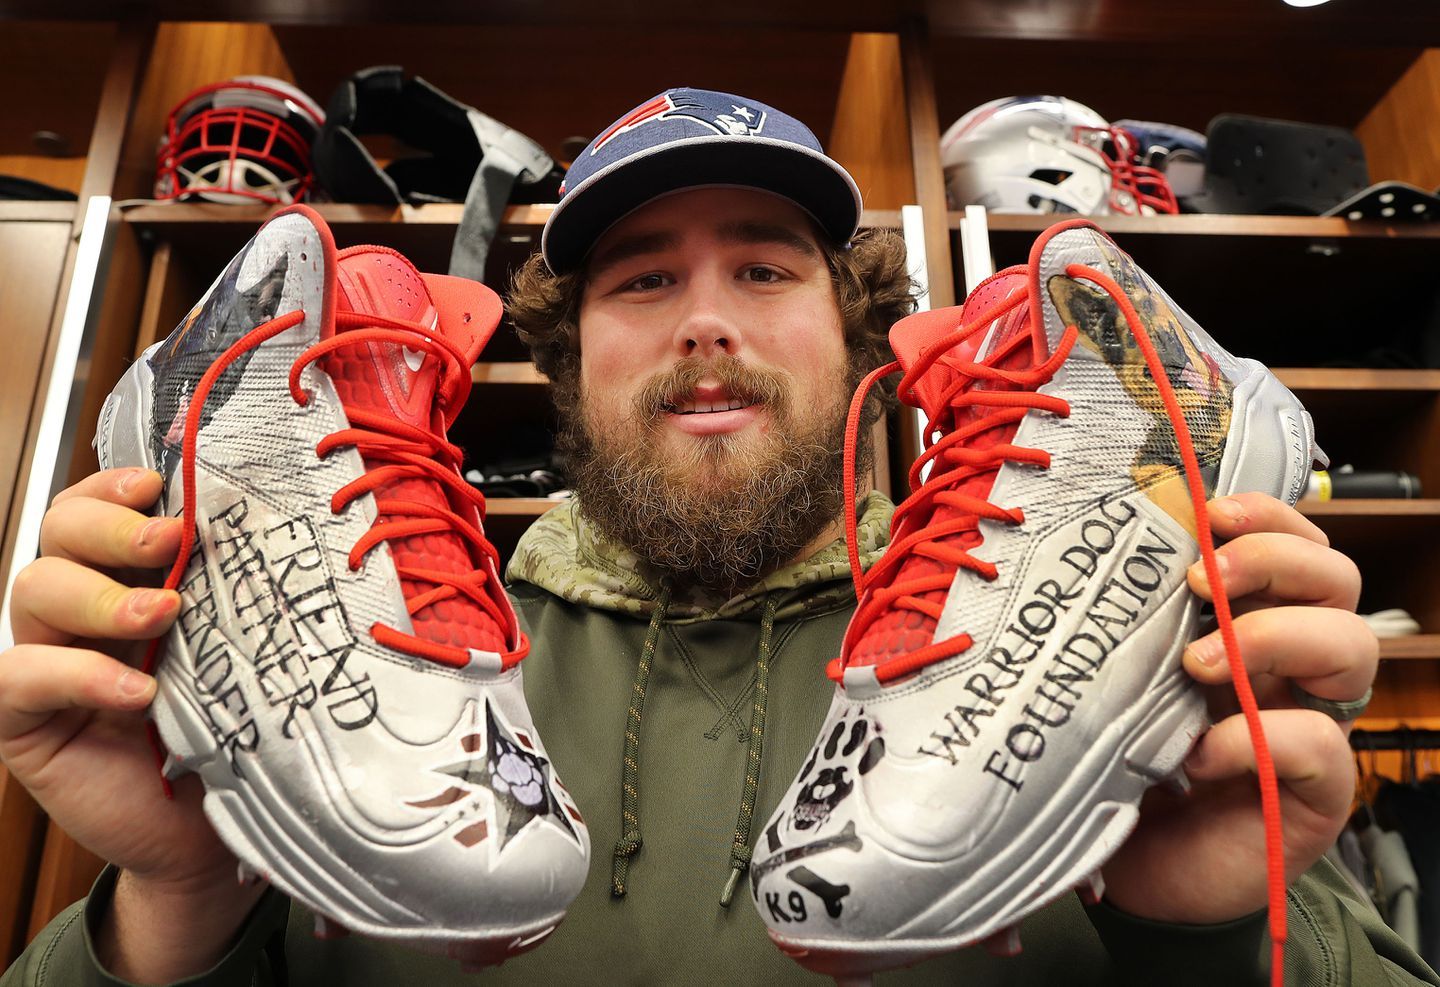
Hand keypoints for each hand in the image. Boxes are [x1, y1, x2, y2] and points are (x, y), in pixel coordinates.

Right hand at [0, 468, 261, 979]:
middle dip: (109, 526)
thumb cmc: (236, 728)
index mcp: (135, 574)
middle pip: (59, 531)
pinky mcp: (29, 718)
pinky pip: (24, 675)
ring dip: (100, 595)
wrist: (212, 832)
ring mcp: (51, 658)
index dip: (116, 486)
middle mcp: (85, 606)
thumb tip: (280, 526)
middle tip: (168, 541)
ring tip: (163, 617)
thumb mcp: (246, 647)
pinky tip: (136, 693)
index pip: (100, 505)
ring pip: (34, 589)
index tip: (162, 485)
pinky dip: (79, 675)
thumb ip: (239, 592)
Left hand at [1100, 492, 1373, 924]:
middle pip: (1336, 579)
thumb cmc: (1123, 764)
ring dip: (1277, 636)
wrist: (1136, 871)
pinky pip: (1323, 746)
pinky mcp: (1315, 792)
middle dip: (1275, 559)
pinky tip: (1200, 756)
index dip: (1265, 516)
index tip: (1209, 513)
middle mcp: (1290, 666)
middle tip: (1203, 580)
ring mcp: (1309, 724)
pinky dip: (1259, 739)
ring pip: (1353, 647)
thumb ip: (1125, 630)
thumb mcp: (1117, 682)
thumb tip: (1089, 558)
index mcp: (1247, 624)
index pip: (1292, 544)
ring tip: (1197, 664)